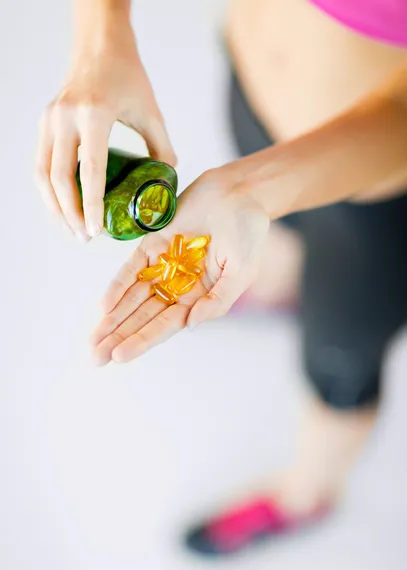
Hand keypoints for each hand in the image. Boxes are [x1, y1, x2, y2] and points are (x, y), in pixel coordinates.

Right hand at [35, 22, 175, 240]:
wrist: (99, 45)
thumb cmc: (127, 76)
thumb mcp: (150, 111)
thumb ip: (161, 147)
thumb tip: (167, 180)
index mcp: (94, 114)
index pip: (90, 170)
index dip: (92, 204)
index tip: (96, 230)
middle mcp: (65, 117)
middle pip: (59, 178)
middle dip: (70, 213)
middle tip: (84, 237)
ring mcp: (50, 119)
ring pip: (42, 174)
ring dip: (54, 206)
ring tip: (72, 229)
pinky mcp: (44, 122)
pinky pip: (41, 163)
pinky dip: (49, 189)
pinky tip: (62, 206)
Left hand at [90, 168, 269, 365]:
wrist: (239, 192)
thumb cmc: (248, 233)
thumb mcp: (242, 272)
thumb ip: (218, 301)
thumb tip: (191, 325)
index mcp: (199, 298)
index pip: (166, 325)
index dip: (143, 340)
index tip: (120, 356)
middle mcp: (178, 286)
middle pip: (143, 317)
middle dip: (119, 336)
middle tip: (96, 357)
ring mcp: (163, 265)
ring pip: (133, 297)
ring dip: (113, 317)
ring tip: (93, 340)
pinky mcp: (152, 244)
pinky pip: (131, 268)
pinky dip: (118, 286)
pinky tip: (104, 305)